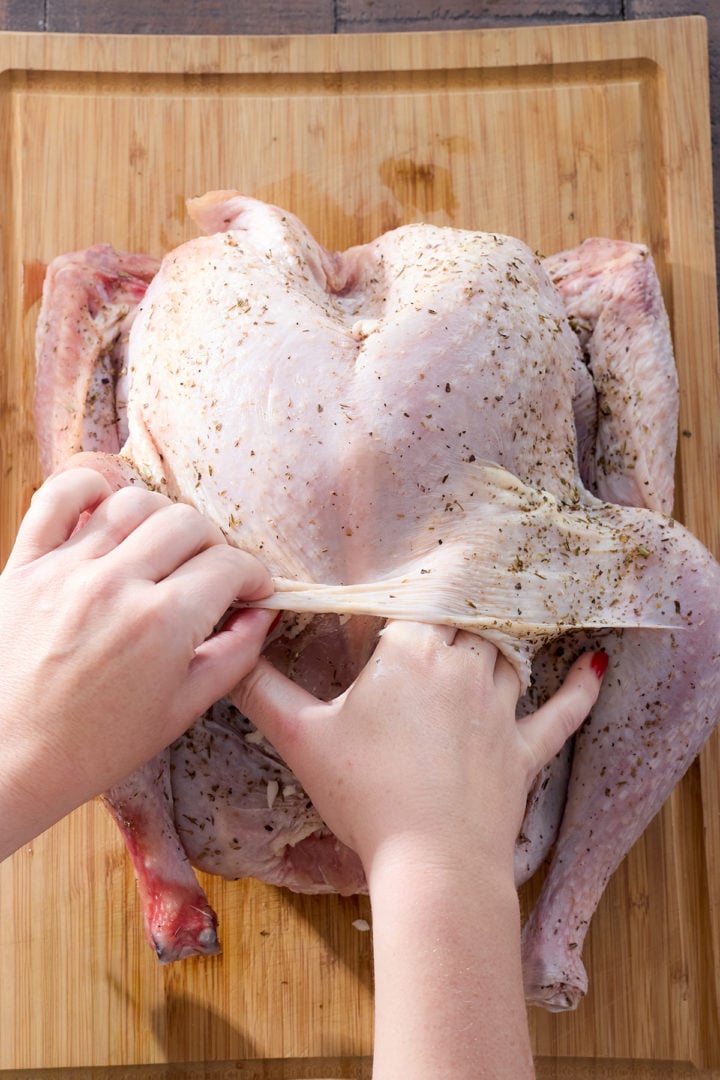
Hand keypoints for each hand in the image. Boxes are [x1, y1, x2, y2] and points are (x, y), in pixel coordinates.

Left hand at [0, 467, 273, 856]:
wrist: (4, 763)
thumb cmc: (91, 748)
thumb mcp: (179, 712)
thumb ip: (232, 657)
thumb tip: (262, 616)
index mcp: (161, 624)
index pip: (229, 565)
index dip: (254, 575)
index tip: (253, 589)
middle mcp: (116, 583)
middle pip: (189, 524)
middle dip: (216, 545)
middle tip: (213, 573)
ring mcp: (66, 568)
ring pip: (134, 502)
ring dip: (162, 518)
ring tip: (163, 548)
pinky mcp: (25, 564)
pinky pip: (58, 498)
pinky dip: (88, 489)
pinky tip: (106, 508)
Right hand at [232, 621, 603, 879]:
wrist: (432, 863)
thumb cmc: (365, 794)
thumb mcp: (301, 738)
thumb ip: (261, 690)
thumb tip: (226, 657)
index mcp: (412, 653)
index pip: (421, 599)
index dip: (417, 586)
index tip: (416, 567)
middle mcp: (464, 667)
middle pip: (468, 620)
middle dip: (459, 608)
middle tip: (456, 590)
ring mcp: (501, 709)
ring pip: (508, 655)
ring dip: (503, 640)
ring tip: (500, 622)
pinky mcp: (525, 750)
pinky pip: (560, 712)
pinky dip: (578, 690)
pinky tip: (592, 667)